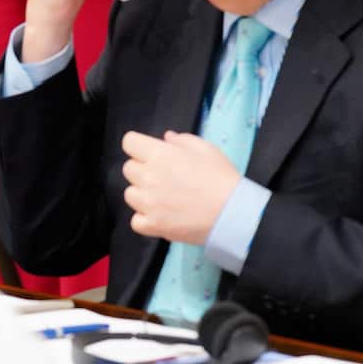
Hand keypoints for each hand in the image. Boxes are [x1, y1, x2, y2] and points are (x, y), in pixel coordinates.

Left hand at [121, 131, 240, 245]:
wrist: (233, 213)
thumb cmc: (222, 178)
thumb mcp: (206, 149)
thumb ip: (181, 140)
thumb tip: (166, 138)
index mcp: (159, 154)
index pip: (129, 142)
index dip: (139, 146)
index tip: (150, 153)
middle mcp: (148, 176)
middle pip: (128, 168)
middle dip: (142, 169)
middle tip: (163, 177)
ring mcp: (148, 203)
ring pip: (130, 194)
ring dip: (142, 194)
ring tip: (163, 197)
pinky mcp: (153, 224)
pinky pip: (135, 220)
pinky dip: (145, 219)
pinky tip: (160, 215)